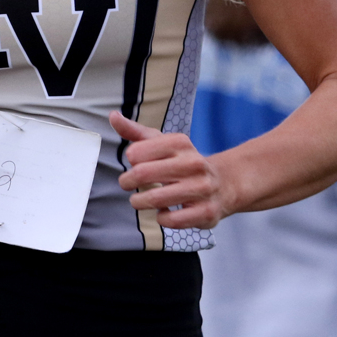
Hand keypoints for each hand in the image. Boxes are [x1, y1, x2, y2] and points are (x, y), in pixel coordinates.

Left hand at [110, 111, 232, 229]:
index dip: (130, 160)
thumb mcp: (163, 143)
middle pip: (142, 174)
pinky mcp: (205, 212)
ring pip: (155, 199)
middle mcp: (193, 163)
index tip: (134, 164)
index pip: (137, 151)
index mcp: (180, 143)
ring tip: (140, 200)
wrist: (223, 184)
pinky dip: (161, 218)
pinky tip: (163, 212)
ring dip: (139, 202)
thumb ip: (136, 132)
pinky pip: (171, 220)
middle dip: (127, 181)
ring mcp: (201, 188)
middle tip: (128, 184)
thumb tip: (113, 116)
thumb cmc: (184, 163)